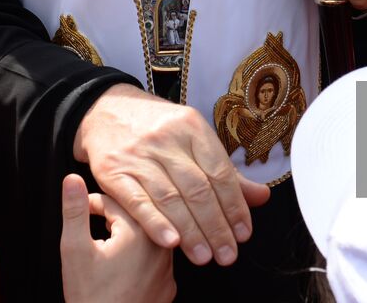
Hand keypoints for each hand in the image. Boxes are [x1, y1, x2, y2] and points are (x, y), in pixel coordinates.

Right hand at [60, 174, 175, 302]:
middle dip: (112, 215)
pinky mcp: (169, 286)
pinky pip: (155, 259)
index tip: (81, 209)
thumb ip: (76, 211)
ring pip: (149, 236)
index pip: (117, 200)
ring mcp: (169, 267)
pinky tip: (122, 265)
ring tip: (105, 240)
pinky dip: (139, 256)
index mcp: (141, 230)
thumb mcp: (75, 250)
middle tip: (91, 221)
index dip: (93, 202)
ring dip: (128, 234)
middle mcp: (163, 244)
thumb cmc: (91, 297)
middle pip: (137, 215)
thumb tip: (72, 178)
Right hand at [73, 85, 270, 266]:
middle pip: (198, 188)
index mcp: (193, 127)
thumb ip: (224, 171)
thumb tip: (260, 197)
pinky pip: (137, 201)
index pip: (220, 172)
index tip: (243, 233)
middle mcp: (167, 138)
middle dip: (216, 226)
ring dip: (191, 232)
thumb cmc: (157, 128)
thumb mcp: (193, 138)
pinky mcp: (112, 171)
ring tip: (204, 255)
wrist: (105, 110)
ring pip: (171, 198)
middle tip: (227, 253)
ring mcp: (138, 155)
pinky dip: (155, 223)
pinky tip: (171, 242)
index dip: (234, 206)